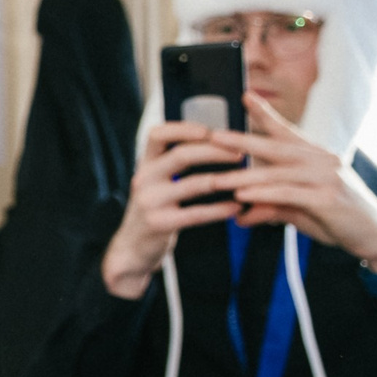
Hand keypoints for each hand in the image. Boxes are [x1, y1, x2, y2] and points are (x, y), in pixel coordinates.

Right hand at [100, 121, 245, 296]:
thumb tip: (216, 142)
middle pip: (182, 155)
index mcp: (144, 164)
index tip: (211, 130)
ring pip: (194, 183)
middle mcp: (143, 179)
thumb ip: (173, 164)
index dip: (185, 128)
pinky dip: (220, 209)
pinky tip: (236, 207)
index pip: (158, 135)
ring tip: (245, 176)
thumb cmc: (153, 209)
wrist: (131, 247)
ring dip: (224, 178)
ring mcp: (150, 202)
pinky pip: (196, 213)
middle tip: (241, 152)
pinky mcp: (159, 223)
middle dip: (216, 150)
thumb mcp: (155, 182)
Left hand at [221, 96, 376, 269]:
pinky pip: (289, 193)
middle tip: (213, 136)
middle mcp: (323, 160)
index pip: (287, 131)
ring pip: (278, 172)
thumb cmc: (337, 219)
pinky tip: (243, 194)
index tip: (244, 97)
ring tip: (216, 180)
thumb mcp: (299, 210)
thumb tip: (240, 215)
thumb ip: (270, 207)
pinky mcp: (328, 198)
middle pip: (277, 147)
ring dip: (244, 176)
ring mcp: (327, 177)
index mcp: (316, 157)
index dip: (265, 114)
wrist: (376, 236)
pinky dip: (264, 193)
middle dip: (242, 141)